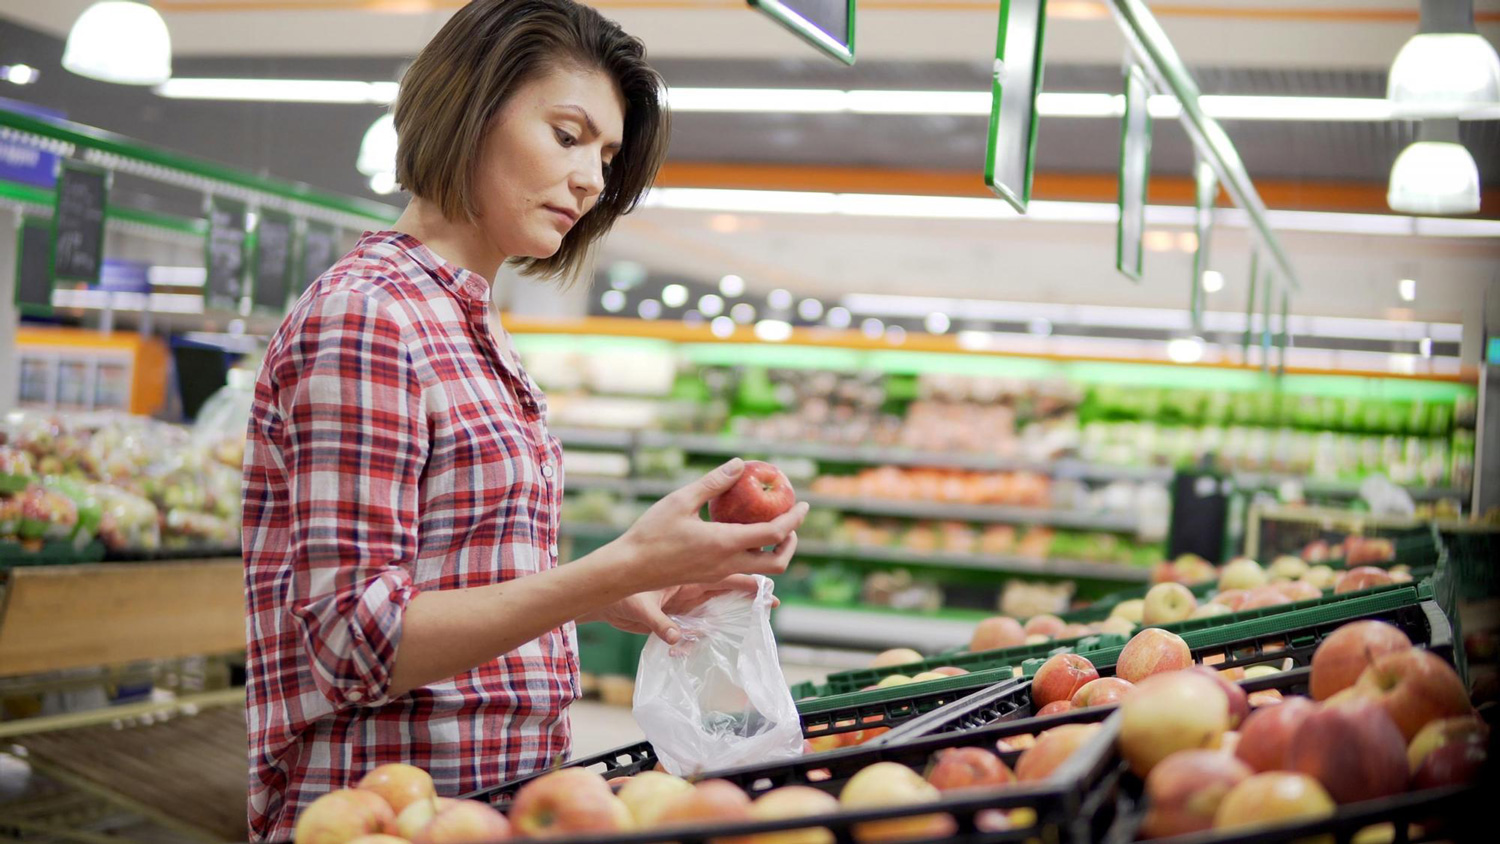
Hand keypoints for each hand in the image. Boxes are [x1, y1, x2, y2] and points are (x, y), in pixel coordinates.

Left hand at [591, 575, 779, 643]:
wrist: (603, 599)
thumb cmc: (621, 597)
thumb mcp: (640, 608)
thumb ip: (658, 623)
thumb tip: (675, 639)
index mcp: (688, 577)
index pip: (726, 575)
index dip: (749, 581)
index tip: (770, 586)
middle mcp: (689, 587)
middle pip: (728, 586)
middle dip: (751, 593)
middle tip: (773, 602)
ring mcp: (682, 600)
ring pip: (717, 602)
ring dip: (734, 607)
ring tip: (755, 615)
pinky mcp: (673, 613)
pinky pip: (699, 619)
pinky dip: (709, 626)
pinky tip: (719, 633)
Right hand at [614, 458, 808, 591]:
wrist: (628, 569)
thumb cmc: (651, 533)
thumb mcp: (681, 500)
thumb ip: (713, 483)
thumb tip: (739, 464)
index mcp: (725, 543)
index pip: (775, 534)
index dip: (795, 519)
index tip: (805, 504)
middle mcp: (727, 563)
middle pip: (777, 564)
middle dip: (791, 544)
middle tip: (790, 521)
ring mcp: (719, 574)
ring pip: (761, 571)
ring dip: (774, 551)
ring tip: (769, 526)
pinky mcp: (709, 578)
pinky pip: (743, 569)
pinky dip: (753, 554)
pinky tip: (741, 533)